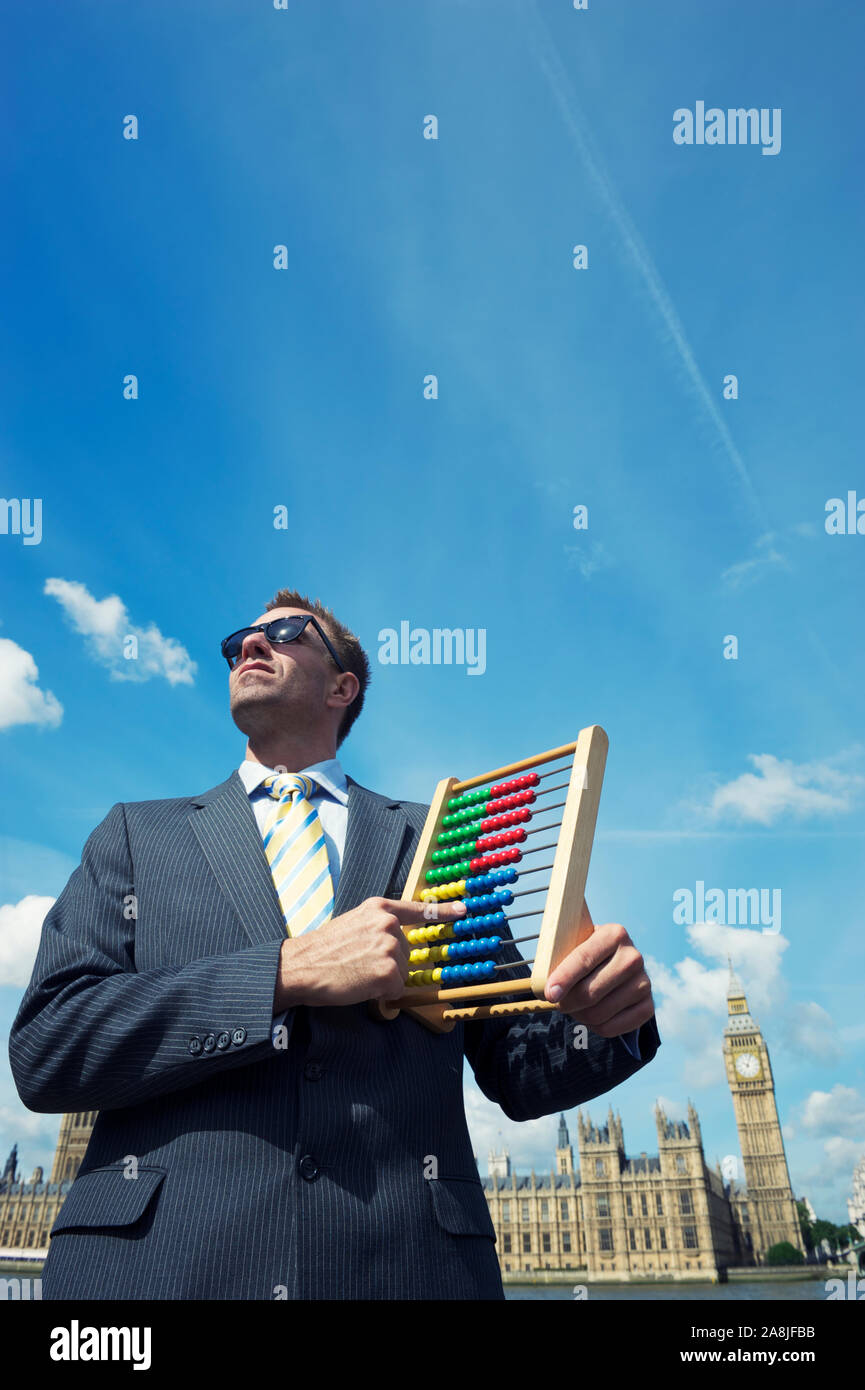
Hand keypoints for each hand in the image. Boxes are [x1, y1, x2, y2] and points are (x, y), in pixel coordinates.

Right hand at [273, 897, 467, 1009]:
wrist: (301, 967)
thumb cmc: (324, 949)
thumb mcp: (354, 923)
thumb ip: (378, 927)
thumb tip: (398, 942)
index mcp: (379, 909)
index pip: (419, 909)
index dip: (445, 911)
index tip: (464, 911)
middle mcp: (388, 924)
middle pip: (407, 952)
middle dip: (389, 963)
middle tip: (360, 964)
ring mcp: (390, 947)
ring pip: (402, 972)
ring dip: (385, 979)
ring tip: (357, 973)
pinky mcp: (388, 972)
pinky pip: (396, 989)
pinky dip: (382, 993)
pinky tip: (361, 985)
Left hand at [543, 920, 654, 1037]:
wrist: (616, 962)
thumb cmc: (587, 953)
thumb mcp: (576, 944)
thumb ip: (560, 956)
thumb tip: (545, 986)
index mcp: (614, 934)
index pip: (584, 959)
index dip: (564, 978)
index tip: (549, 994)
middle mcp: (633, 957)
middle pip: (590, 992)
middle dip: (567, 1003)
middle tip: (556, 1002)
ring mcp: (644, 982)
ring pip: (599, 1013)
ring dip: (578, 1016)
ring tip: (574, 1006)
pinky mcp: (648, 1006)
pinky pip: (611, 1028)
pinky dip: (594, 1027)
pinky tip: (590, 1015)